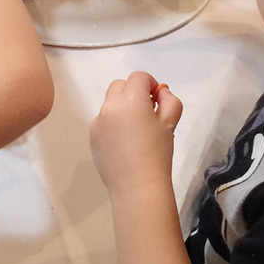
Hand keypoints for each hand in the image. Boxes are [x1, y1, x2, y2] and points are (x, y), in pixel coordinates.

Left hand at [90, 71, 182, 198]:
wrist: (137, 185)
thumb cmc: (158, 152)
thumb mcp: (171, 123)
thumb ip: (169, 100)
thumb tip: (160, 93)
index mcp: (131, 99)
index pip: (138, 77)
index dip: (150, 84)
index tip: (157, 100)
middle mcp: (110, 106)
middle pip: (120, 85)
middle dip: (133, 92)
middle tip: (146, 112)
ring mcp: (98, 121)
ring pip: (110, 103)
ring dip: (122, 108)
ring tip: (135, 131)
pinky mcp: (92, 136)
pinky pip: (103, 120)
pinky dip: (113, 124)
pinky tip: (123, 144)